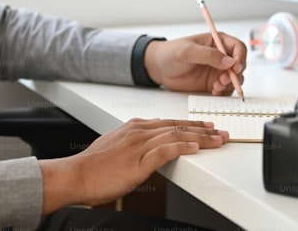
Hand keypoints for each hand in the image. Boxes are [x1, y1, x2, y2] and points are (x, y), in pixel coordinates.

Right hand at [39, 118, 227, 213]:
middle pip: (177, 127)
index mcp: (134, 127)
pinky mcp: (138, 162)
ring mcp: (139, 145)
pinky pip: (165, 151)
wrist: (76, 175)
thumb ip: (132, 141)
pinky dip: (182, 147)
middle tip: (221, 132)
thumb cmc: (93, 165)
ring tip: (217, 140)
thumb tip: (145, 142)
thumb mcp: (114, 145)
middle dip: (202, 129)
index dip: (190, 124)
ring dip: (200, 137)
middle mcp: (138, 132)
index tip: (206, 127)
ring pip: (176, 136)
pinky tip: (195, 147)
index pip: (169, 122)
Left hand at [143, 32, 245, 94]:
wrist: (159, 68)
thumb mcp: (187, 51)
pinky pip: (225, 89)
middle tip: (223, 80)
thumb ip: (208, 55)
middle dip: (235, 74)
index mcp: (217, 42)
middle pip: (240, 65)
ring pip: (235, 79)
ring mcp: (217, 71)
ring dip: (230, 84)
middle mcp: (220, 56)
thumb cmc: (170, 53)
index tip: (235, 67)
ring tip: (216, 87)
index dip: (240, 57)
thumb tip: (229, 61)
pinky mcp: (212, 83)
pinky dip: (223, 92)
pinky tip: (213, 91)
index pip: (238, 47)